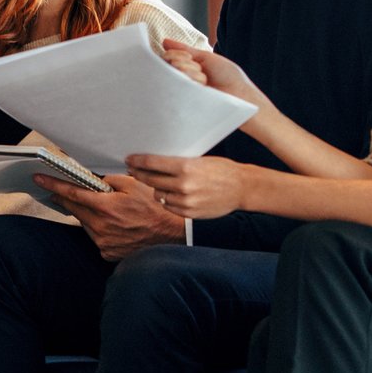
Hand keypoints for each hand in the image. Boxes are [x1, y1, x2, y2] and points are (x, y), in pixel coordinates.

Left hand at [32, 171, 184, 260]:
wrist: (173, 235)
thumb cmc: (156, 207)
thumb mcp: (134, 184)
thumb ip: (109, 180)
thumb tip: (92, 179)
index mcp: (105, 207)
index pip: (71, 193)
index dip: (53, 185)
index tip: (39, 179)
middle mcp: (101, 226)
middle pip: (74, 208)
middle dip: (66, 198)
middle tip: (58, 190)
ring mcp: (103, 242)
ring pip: (85, 223)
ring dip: (88, 214)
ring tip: (105, 209)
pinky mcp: (107, 253)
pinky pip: (96, 237)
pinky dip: (99, 228)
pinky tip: (114, 225)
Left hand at [124, 154, 247, 219]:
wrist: (242, 188)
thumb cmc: (221, 169)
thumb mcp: (198, 160)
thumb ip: (176, 163)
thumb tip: (152, 162)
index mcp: (186, 167)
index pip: (152, 163)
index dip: (137, 161)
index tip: (129, 159)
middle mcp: (184, 184)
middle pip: (150, 179)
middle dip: (139, 173)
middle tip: (132, 170)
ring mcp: (186, 201)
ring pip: (158, 194)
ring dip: (155, 188)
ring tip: (157, 182)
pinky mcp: (189, 213)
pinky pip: (168, 206)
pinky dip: (167, 200)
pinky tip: (171, 194)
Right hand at [161, 42, 270, 113]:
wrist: (240, 96)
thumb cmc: (228, 77)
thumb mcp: (206, 58)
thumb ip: (185, 50)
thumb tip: (165, 41)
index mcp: (187, 68)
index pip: (167, 58)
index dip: (175, 54)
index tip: (190, 57)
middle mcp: (181, 80)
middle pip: (167, 65)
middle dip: (184, 63)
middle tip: (200, 71)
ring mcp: (182, 92)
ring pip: (171, 75)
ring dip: (190, 73)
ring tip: (204, 82)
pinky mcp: (183, 103)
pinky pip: (174, 88)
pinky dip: (189, 82)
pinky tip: (201, 87)